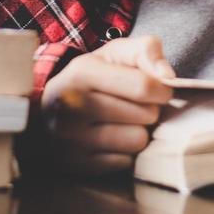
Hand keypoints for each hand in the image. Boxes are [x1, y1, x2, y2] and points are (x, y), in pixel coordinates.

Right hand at [39, 35, 176, 176]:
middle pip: (146, 115)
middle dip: (148, 110)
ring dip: (139, 132)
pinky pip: (125, 162)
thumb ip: (147, 50)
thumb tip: (167, 76)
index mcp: (82, 72)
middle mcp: (72, 105)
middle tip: (133, 106)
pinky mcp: (77, 164)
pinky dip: (124, 152)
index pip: (144, 86)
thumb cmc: (91, 78)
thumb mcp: (115, 53)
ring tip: (124, 122)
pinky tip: (111, 140)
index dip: (161, 89)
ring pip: (138, 141)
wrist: (46, 112)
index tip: (157, 90)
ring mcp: (71, 138)